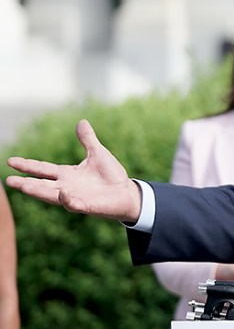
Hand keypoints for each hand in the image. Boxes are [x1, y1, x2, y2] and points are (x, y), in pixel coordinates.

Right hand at [5, 120, 141, 222]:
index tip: (10, 161)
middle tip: (8, 180)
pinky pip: (75, 204)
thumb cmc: (111, 176)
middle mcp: (66, 187)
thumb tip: (81, 122)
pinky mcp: (87, 206)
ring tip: (23, 186)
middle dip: (25, 183)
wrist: (127, 193)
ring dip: (39, 192)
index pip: (43, 169)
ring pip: (52, 196)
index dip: (27, 165)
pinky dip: (69, 201)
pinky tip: (63, 195)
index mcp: (67, 174)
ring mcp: (75, 198)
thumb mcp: (98, 154)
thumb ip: (88, 140)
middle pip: (41, 185)